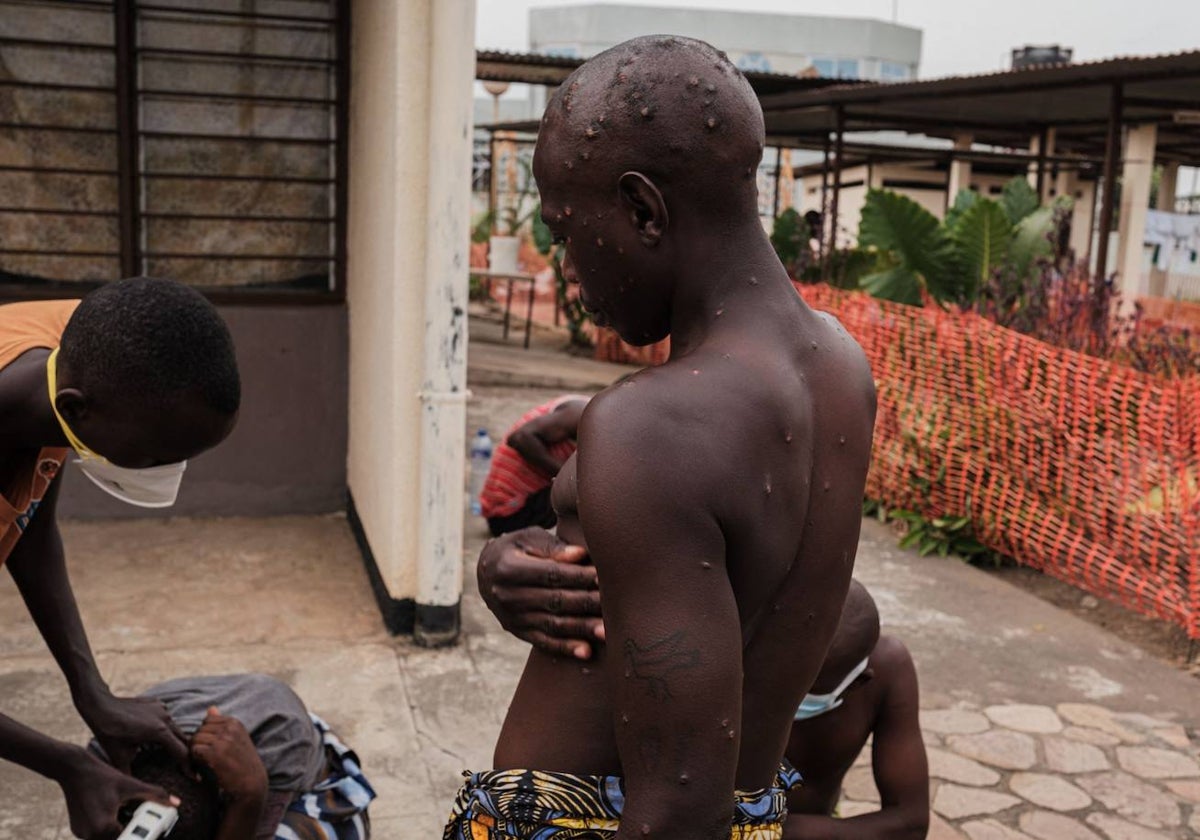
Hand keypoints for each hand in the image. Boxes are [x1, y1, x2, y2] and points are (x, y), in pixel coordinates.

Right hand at [58, 748, 178, 839]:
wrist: (74, 770)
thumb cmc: (103, 776)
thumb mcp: (131, 785)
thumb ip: (155, 795)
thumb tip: (176, 803)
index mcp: (105, 826)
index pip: (130, 838)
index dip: (142, 834)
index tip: (151, 828)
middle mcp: (91, 834)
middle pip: (119, 839)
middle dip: (131, 832)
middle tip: (143, 822)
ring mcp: (82, 834)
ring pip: (108, 838)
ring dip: (119, 831)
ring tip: (124, 813)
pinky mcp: (77, 830)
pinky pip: (97, 835)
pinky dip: (107, 829)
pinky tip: (113, 813)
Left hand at [82, 694, 188, 772]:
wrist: (100, 705)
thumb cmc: (109, 732)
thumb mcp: (119, 757)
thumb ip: (131, 773)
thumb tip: (135, 790)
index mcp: (160, 732)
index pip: (182, 753)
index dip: (189, 767)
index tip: (195, 778)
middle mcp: (166, 718)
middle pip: (184, 740)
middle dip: (187, 755)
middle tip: (188, 770)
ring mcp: (163, 709)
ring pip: (176, 729)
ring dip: (175, 741)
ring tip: (172, 755)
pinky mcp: (158, 704)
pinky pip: (167, 719)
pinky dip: (166, 729)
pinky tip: (155, 736)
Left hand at [190, 707, 267, 802]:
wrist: (251, 784)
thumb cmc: (243, 763)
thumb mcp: (237, 739)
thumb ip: (223, 723)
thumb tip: (211, 708)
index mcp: (235, 723)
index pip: (207, 721)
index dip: (205, 735)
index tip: (209, 748)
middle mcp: (230, 728)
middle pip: (199, 729)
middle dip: (198, 743)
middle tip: (203, 758)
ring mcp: (223, 740)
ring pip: (195, 739)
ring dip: (194, 752)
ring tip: (201, 763)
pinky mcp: (215, 753)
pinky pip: (194, 750)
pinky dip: (194, 760)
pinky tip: (200, 769)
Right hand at [477, 527, 603, 658]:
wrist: (485, 572)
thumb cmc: (515, 549)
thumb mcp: (527, 538)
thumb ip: (552, 546)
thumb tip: (579, 555)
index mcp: (509, 568)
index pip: (551, 574)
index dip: (578, 577)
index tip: (603, 577)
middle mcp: (508, 596)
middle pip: (554, 601)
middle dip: (586, 603)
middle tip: (614, 604)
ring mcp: (512, 618)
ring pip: (552, 625)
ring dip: (581, 629)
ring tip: (607, 631)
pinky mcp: (518, 632)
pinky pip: (544, 642)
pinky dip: (566, 648)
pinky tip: (586, 651)